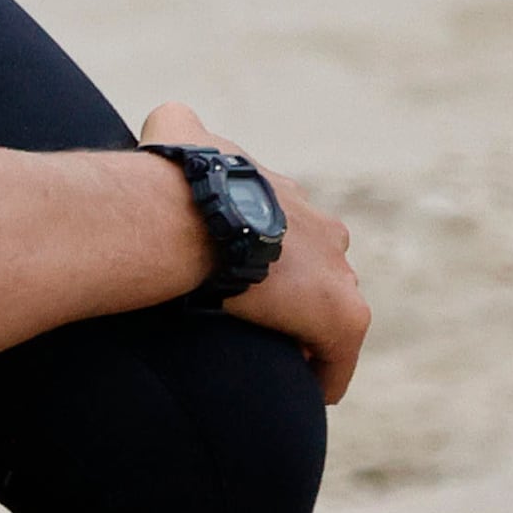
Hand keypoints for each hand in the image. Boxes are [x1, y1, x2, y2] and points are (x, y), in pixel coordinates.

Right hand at [146, 102, 367, 404]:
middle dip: (295, 288)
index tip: (241, 273)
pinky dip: (324, 373)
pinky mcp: (341, 314)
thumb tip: (170, 122)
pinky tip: (305, 390)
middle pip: (320, 266)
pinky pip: (337, 355)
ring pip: (329, 309)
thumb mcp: (175, 129)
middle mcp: (324, 228)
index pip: (288, 225)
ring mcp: (336, 271)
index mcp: (287, 194)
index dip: (265, 252)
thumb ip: (180, 125)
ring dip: (305, 329)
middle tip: (258, 315)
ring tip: (275, 354)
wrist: (186, 215)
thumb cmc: (175, 178)